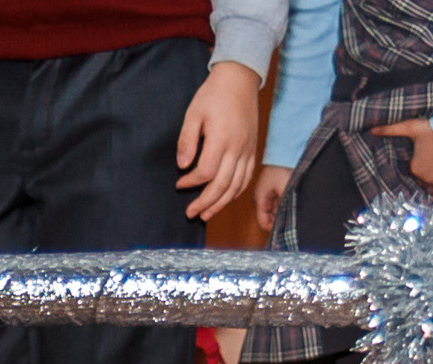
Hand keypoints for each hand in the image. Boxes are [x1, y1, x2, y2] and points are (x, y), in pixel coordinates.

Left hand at [176, 61, 261, 221]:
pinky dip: (236, 192)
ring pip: (237, 185)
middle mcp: (238, 147)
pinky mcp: (253, 149)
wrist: (240, 79)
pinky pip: (247, 177)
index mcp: (222, 139)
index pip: (206, 172)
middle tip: (190, 213)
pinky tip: (224, 199)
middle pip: (223, 185)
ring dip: (221, 203)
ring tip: (206, 214)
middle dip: (205, 202)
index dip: (191, 182)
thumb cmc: (214, 95)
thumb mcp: (193, 114)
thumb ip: (187, 141)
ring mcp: (248, 150)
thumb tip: (182, 166)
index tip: (179, 183)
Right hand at [253, 163, 292, 232]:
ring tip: (291, 207)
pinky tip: (290, 201)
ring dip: (282, 212)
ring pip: (273, 211)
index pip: (263, 223)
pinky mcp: (271, 190)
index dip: (274, 228)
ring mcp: (265, 194)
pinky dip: (283, 205)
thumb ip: (283, 207)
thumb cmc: (283, 168)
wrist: (285, 152)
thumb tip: (285, 221)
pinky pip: (276, 203)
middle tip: (291, 217)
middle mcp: (260, 198)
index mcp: (259, 199)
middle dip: (279, 219)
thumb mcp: (285, 190)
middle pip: (268, 218)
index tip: (286, 228)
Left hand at [369, 117, 432, 198]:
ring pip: (430, 191)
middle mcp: (426, 178)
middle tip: (430, 165)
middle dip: (423, 176)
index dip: (416, 167)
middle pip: (421, 183)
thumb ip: (391, 129)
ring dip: (430, 186)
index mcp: (415, 168)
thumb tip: (372, 130)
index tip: (421, 160)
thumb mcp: (411, 126)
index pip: (412, 174)